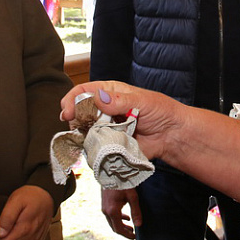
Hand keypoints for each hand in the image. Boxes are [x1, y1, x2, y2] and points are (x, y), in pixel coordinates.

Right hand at [60, 81, 185, 162]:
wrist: (172, 136)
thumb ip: (119, 100)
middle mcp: (104, 109)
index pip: (83, 91)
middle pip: (79, 112)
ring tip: (92, 138)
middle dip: (75, 119)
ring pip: (84, 130)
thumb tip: (99, 98)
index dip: (72, 100)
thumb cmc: (161, 112)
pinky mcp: (110, 144)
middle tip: (77, 127)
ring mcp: (105, 127)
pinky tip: (97, 149)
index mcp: (109, 92)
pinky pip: (95, 147)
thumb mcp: (142, 101)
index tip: (67, 112)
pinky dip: (93, 148)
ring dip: (84, 135)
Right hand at [101, 187, 140, 239]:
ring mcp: (104, 208)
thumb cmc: (123, 183)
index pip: (119, 229)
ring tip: (131, 227)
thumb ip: (136, 211)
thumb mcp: (132, 197)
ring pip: (112, 222)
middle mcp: (106, 212)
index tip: (135, 238)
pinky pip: (110, 216)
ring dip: (121, 226)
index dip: (127, 235)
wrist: (111, 172)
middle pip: (115, 227)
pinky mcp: (104, 205)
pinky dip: (118, 219)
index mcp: (113, 211)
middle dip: (124, 232)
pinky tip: (126, 218)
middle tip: (134, 234)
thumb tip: (139, 225)